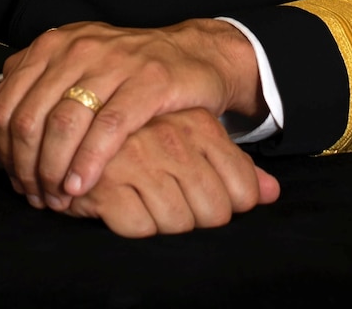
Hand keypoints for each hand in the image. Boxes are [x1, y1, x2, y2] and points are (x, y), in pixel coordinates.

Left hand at [0, 19, 264, 209]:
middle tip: (36, 196)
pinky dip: (88, 163)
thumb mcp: (80, 64)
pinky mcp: (148, 82)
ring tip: (57, 198)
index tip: (17, 179)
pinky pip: (108, 128)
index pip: (11, 102)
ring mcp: (115, 62)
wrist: (194, 54)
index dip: (7, 149)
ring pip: (65, 124)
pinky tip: (80, 186)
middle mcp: (80, 48)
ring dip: (54, 170)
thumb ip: (42, 81)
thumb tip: (1, 122)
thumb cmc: (130, 69)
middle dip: (28, 166)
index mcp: (56, 44)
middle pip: (32, 117)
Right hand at [66, 108, 279, 237]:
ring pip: (178, 223)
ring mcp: (138, 157)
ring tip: (144, 200)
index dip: (226, 205)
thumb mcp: (192, 140)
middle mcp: (171, 137)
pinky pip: (140, 228)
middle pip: (213, 212)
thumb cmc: (141, 136)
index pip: (242, 189)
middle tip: (171, 203)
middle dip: (195, 218)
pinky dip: (132, 224)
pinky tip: (122, 203)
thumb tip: (273, 192)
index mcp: (197, 124)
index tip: (204, 200)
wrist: (78, 122)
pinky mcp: (105, 181)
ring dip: (162, 222)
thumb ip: (234, 166)